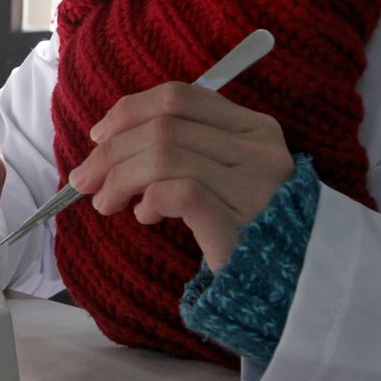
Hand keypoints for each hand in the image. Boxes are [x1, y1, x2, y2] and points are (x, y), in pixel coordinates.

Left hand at [66, 82, 295, 270]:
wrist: (294, 284)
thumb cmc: (249, 225)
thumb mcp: (225, 175)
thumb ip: (186, 148)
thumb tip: (111, 139)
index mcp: (256, 128)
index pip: (180, 97)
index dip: (130, 111)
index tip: (99, 136)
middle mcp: (261, 150)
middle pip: (164, 127)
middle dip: (112, 151)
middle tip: (86, 180)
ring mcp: (255, 186)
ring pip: (165, 155)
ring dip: (120, 177)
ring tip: (107, 202)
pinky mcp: (241, 223)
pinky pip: (180, 193)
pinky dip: (149, 198)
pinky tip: (145, 216)